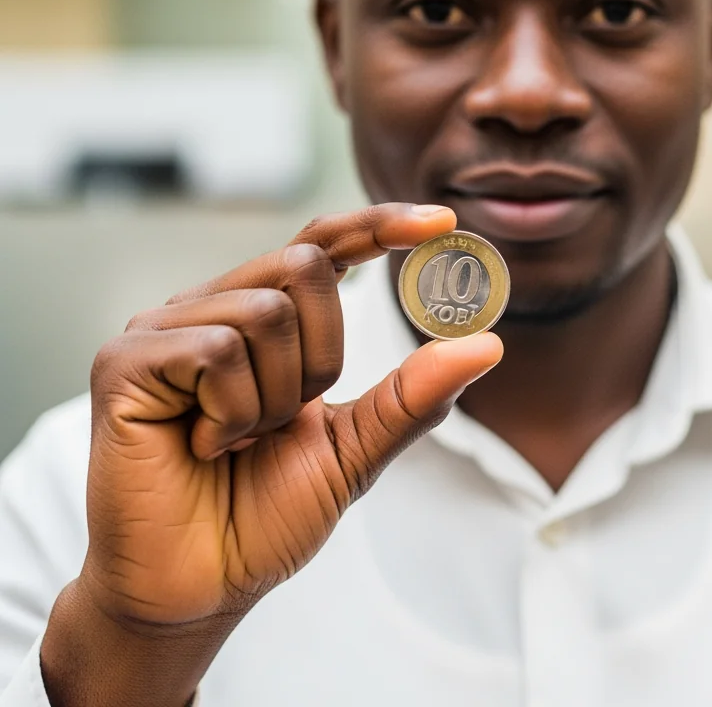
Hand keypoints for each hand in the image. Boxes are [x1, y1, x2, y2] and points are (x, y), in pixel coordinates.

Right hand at [40, 203, 501, 706]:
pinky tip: (203, 446)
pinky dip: (233, 411)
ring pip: (267, 312)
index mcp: (265, 317)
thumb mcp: (355, 449)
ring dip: (276, 398)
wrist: (197, 588)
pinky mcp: (127, 358)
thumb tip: (486, 345)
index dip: (379, 224)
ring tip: (237, 440)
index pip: (324, 243)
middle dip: (323, 355)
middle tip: (288, 418)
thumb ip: (412, 396)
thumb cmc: (264, 514)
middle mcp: (214, 306)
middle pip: (306, 264)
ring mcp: (165, 327)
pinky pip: (216, 349)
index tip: (443, 222)